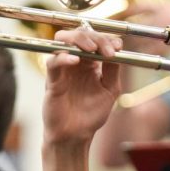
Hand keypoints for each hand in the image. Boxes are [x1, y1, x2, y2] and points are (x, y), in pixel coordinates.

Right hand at [42, 28, 122, 143]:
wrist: (76, 135)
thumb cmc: (91, 114)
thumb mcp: (110, 89)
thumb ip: (113, 69)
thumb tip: (117, 48)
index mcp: (90, 63)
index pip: (96, 40)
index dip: (107, 39)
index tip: (118, 46)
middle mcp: (75, 62)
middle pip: (78, 35)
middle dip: (93, 36)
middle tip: (105, 48)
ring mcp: (62, 70)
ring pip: (61, 41)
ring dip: (77, 39)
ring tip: (90, 49)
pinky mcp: (52, 81)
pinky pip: (52, 63)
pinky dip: (63, 58)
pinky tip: (76, 61)